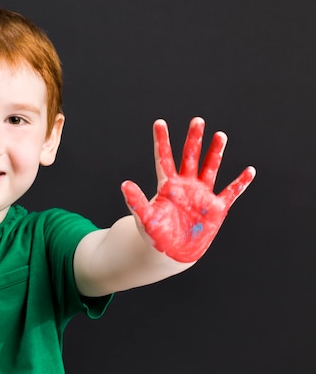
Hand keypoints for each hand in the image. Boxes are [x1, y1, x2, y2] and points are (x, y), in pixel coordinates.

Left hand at [121, 117, 254, 262]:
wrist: (172, 253)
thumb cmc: (155, 236)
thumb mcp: (145, 219)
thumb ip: (136, 201)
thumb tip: (124, 184)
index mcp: (167, 186)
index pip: (164, 158)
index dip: (162, 141)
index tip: (159, 122)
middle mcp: (186, 186)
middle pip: (190, 157)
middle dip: (194, 139)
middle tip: (197, 120)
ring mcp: (202, 195)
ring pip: (210, 168)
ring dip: (215, 153)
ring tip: (219, 135)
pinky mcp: (216, 208)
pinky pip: (230, 192)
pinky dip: (240, 183)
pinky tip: (249, 171)